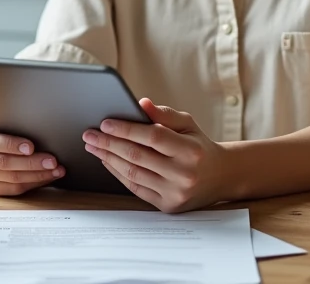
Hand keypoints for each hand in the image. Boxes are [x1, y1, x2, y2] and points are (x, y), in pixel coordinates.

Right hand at [0, 119, 65, 195]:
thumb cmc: (3, 124)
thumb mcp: (3, 117)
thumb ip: (15, 122)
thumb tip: (43, 127)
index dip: (11, 145)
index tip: (31, 147)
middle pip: (3, 162)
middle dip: (31, 163)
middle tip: (52, 161)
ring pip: (11, 178)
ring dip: (37, 175)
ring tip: (56, 169)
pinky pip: (14, 189)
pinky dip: (34, 183)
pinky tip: (48, 177)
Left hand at [83, 98, 230, 212]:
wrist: (220, 177)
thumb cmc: (200, 146)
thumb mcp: (188, 124)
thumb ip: (164, 114)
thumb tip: (141, 103)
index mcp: (191, 150)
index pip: (153, 137)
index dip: (126, 129)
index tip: (105, 123)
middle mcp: (184, 174)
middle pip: (138, 156)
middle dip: (109, 144)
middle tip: (89, 134)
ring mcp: (175, 193)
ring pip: (133, 174)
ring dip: (108, 159)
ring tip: (93, 147)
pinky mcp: (168, 206)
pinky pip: (136, 189)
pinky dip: (118, 173)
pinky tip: (107, 161)